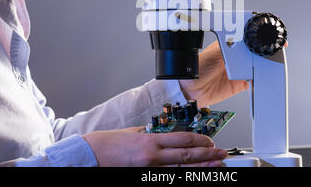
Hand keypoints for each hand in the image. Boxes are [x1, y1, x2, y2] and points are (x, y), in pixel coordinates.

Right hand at [82, 126, 227, 166]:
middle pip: (187, 156)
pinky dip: (182, 177)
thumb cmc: (107, 144)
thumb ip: (150, 133)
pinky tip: (194, 176)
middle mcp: (152, 156)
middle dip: (207, 155)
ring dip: (201, 168)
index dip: (200, 140)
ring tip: (216, 167)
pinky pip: (167, 179)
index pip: (182, 139)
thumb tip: (164, 133)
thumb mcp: (133, 132)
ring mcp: (149, 170)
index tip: (210, 140)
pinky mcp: (143, 178)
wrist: (89, 156)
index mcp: (150, 140)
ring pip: (181, 170)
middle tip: (222, 154)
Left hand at [179, 40, 287, 106]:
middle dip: (266, 52)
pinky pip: (255, 82)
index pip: (250, 37)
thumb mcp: (216, 52)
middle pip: (257, 52)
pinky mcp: (241, 84)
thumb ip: (234, 48)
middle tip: (273, 53)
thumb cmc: (198, 67)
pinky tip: (261, 78)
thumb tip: (248, 44)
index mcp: (231, 43)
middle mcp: (237, 56)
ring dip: (264, 66)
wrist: (190, 90)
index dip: (261, 37)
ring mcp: (240, 70)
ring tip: (268, 66)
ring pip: (259, 66)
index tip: (272, 37)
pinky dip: (260, 81)